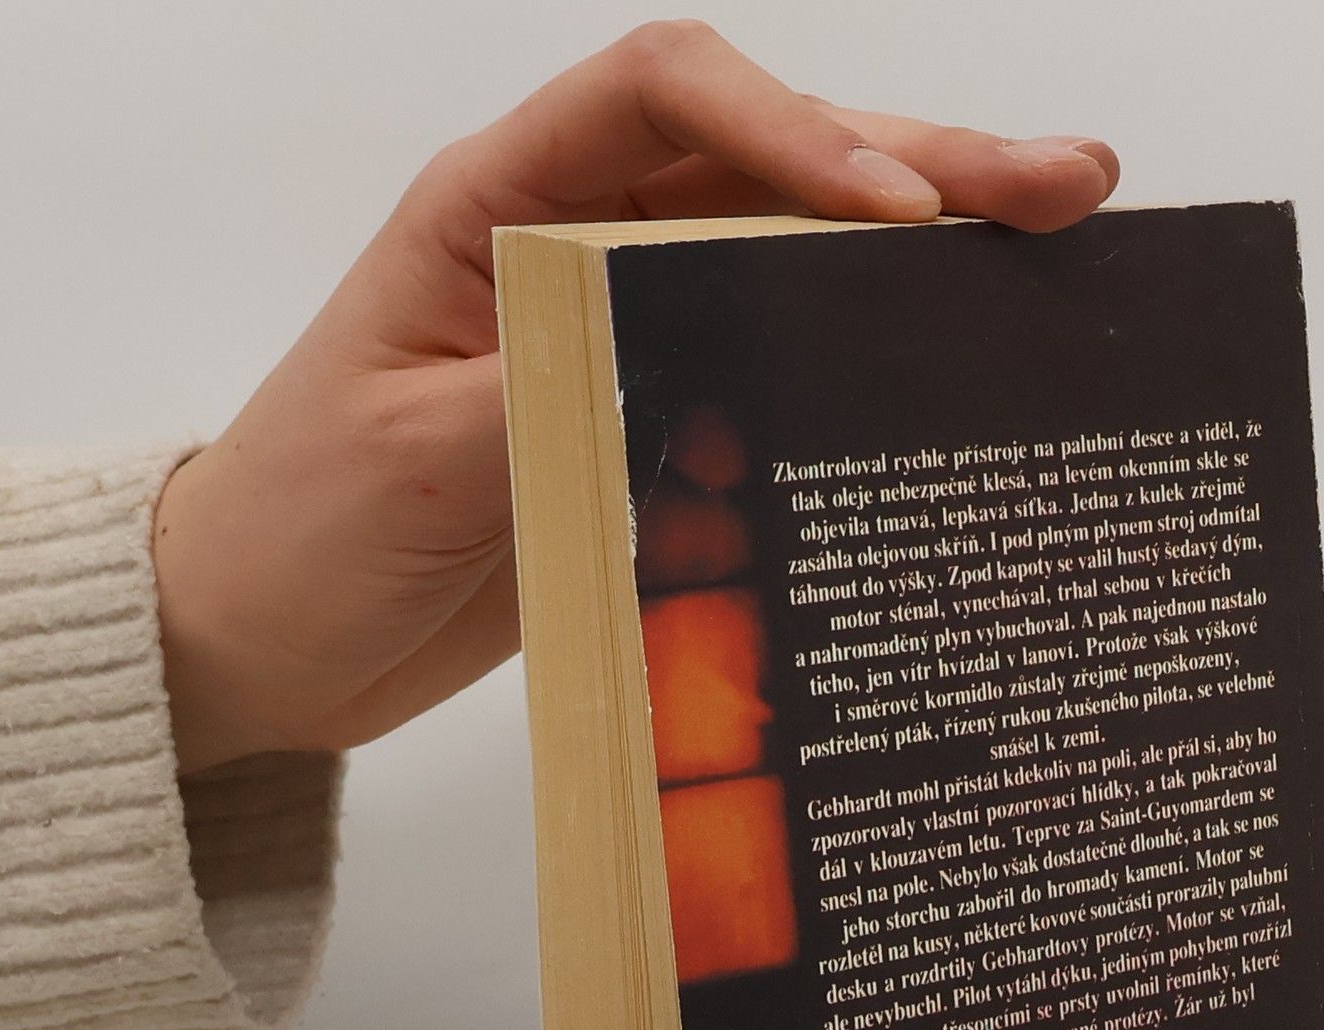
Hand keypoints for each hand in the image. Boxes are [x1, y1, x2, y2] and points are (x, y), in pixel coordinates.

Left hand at [151, 20, 1119, 772]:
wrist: (258, 636)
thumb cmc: (296, 531)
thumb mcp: (413, 461)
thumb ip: (555, 388)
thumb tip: (698, 350)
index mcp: (493, 209)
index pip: (661, 98)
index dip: (794, 130)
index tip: (900, 210)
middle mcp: (571, 247)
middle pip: (766, 162)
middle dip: (921, 165)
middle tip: (1065, 190)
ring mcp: (620, 336)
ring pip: (791, 257)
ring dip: (922, 254)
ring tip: (1058, 247)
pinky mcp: (647, 425)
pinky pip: (773, 369)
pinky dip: (865, 362)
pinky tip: (956, 369)